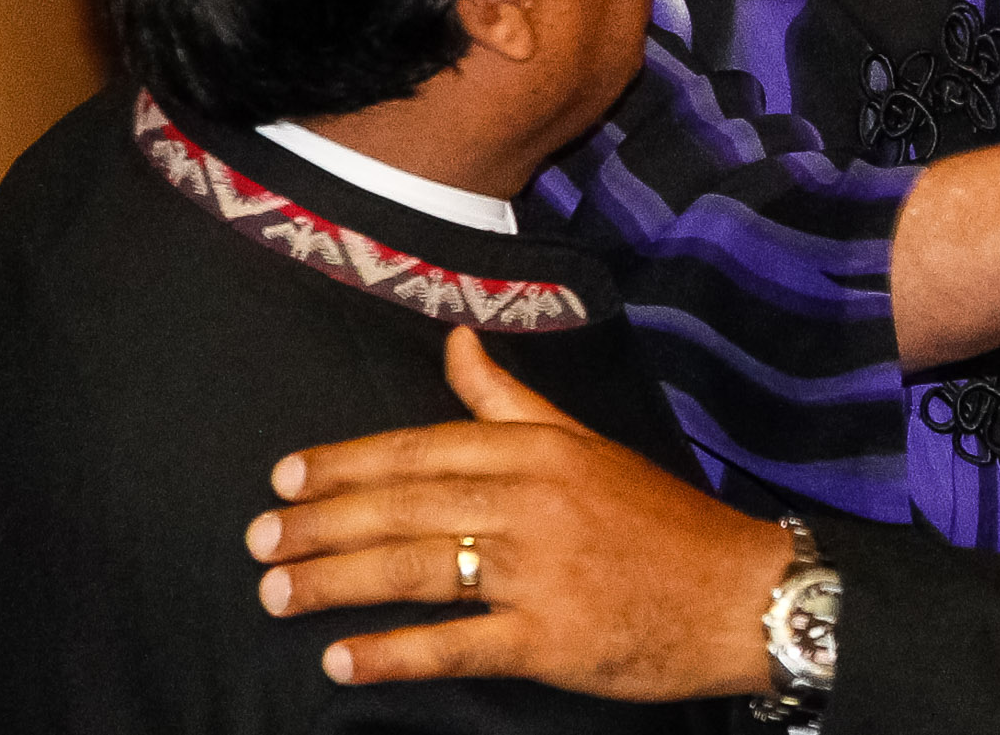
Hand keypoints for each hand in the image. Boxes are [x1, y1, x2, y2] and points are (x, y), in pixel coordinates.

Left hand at [248, 326, 786, 698]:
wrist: (741, 593)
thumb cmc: (661, 520)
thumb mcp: (586, 442)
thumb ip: (509, 398)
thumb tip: (455, 338)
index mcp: (539, 450)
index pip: (422, 448)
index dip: (347, 463)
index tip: (285, 476)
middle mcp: (532, 501)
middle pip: (404, 508)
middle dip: (320, 524)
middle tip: (258, 539)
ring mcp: (541, 570)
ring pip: (417, 570)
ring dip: (335, 583)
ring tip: (276, 594)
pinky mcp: (551, 638)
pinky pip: (457, 644)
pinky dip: (394, 654)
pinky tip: (342, 660)